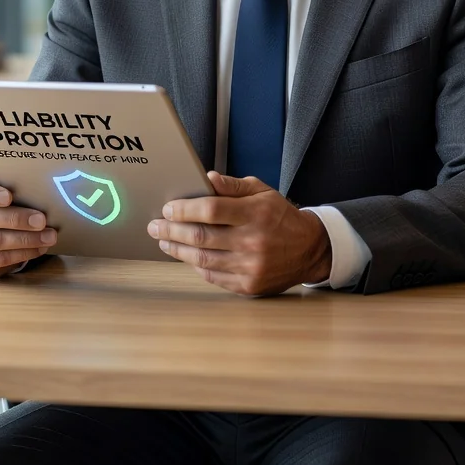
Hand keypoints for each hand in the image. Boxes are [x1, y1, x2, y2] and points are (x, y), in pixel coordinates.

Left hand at [147, 171, 331, 295]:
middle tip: (155, 226)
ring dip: (178, 250)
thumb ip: (233, 186)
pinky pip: (213, 277)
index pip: (211, 210)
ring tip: (164, 242)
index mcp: (255, 214)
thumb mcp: (262, 191)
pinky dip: (196, 266)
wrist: (310, 249)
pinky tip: (186, 256)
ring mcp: (251, 267)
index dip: (184, 209)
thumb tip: (207, 179)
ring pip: (202, 259)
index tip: (168, 208)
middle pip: (201, 237)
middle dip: (171, 231)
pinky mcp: (249, 286)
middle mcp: (253, 241)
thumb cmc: (281, 217)